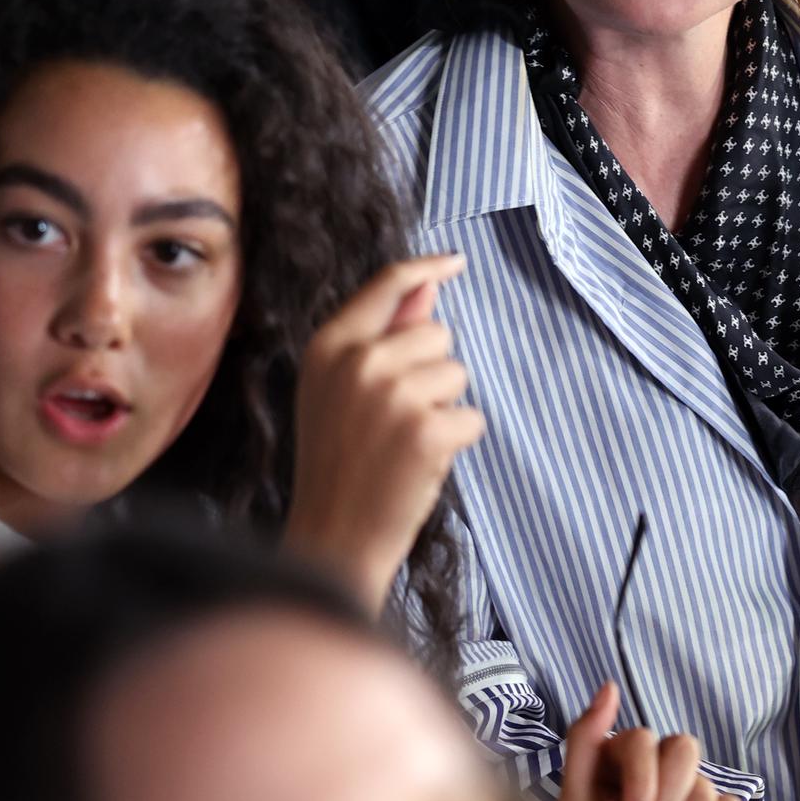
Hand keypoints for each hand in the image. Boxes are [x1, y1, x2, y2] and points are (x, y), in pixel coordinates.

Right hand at [283, 255, 486, 613]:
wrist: (331, 537)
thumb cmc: (338, 463)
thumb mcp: (337, 389)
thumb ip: (381, 334)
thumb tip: (428, 285)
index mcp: (329, 346)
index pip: (387, 284)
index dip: (426, 268)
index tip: (454, 263)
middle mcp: (359, 361)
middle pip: (438, 334)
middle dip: (431, 372)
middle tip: (393, 420)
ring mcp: (393, 395)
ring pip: (457, 375)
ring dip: (443, 409)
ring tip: (402, 444)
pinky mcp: (427, 431)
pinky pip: (471, 417)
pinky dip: (456, 443)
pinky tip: (419, 466)